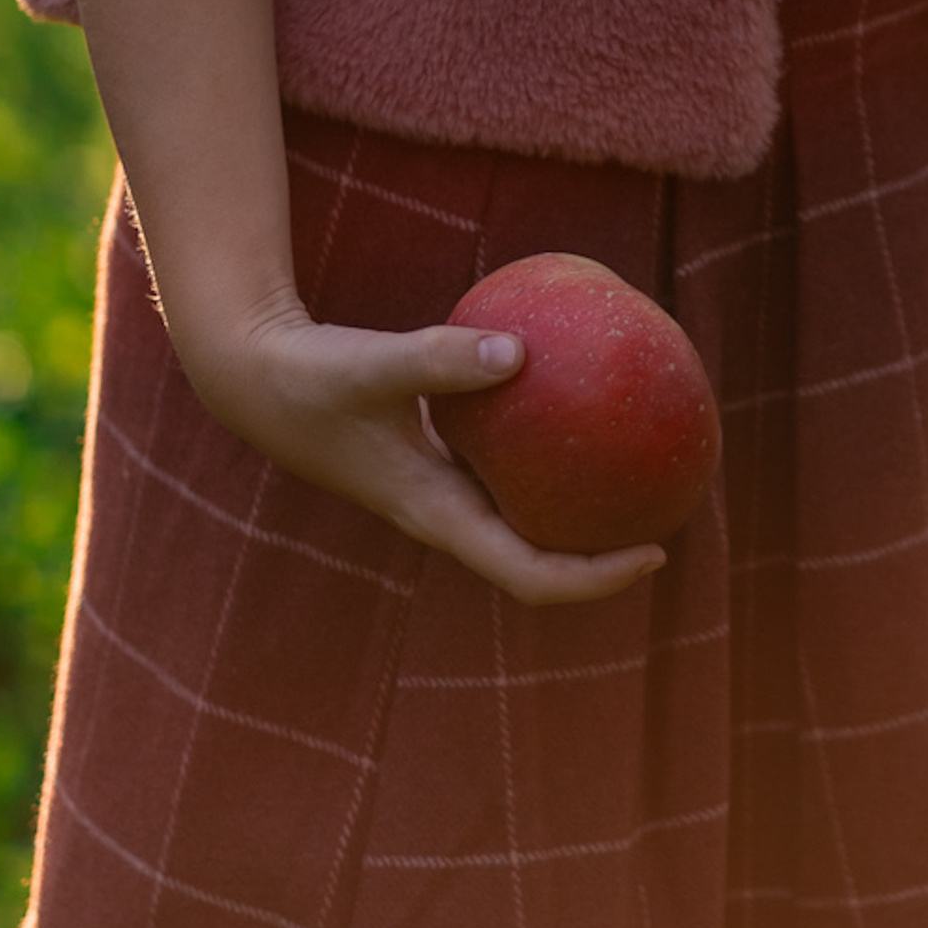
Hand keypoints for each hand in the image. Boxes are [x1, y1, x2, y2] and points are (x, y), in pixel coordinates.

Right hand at [176, 296, 667, 607]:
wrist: (257, 381)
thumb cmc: (312, 378)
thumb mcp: (374, 366)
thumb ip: (441, 359)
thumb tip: (521, 349)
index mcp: (436, 516)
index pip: (528, 574)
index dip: (595, 577)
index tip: (657, 553)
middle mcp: (445, 513)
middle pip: (538, 558)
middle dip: (604, 549)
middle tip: (670, 508)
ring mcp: (439, 489)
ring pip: (522, 514)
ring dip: (576, 504)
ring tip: (639, 462)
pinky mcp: (433, 457)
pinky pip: (506, 462)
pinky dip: (543, 445)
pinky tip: (572, 391)